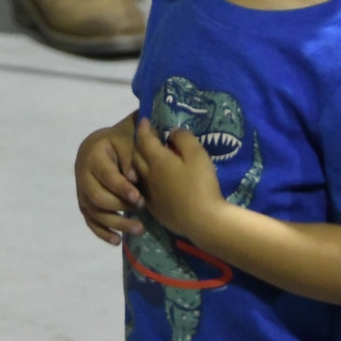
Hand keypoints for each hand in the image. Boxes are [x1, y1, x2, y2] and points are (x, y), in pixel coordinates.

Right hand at [76, 116, 143, 243]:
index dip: (121, 188)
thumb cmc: (121, 141)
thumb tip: (133, 179)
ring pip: (95, 213)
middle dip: (120, 206)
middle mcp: (82, 174)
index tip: (139, 198)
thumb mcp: (128, 140)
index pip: (106, 175)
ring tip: (139, 229)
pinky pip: (90, 221)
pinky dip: (102, 233)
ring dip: (116, 224)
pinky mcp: (84, 203)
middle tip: (142, 207)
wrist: (104, 144)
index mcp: (93, 155)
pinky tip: (117, 240)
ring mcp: (81, 191)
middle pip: (97, 197)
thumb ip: (131, 157)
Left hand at [131, 117, 223, 239]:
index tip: (145, 119)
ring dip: (140, 162)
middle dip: (140, 143)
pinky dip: (145, 180)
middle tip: (149, 138)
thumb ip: (184, 139)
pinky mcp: (154, 208)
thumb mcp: (198, 155)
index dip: (144, 128)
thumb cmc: (201, 184)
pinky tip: (155, 181)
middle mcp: (148, 176)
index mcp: (157, 160)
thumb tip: (172, 133)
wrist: (203, 221)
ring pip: (138, 173)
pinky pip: (143, 189)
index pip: (144, 139)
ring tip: (151, 158)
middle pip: (136, 155)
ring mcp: (149, 194)